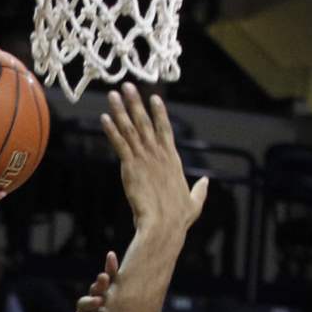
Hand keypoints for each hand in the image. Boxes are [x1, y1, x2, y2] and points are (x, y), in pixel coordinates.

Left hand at [101, 84, 207, 236]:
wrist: (164, 225)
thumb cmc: (178, 219)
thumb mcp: (195, 203)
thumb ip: (200, 190)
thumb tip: (206, 182)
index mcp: (172, 160)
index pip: (165, 129)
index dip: (159, 112)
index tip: (154, 97)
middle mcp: (158, 154)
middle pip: (146, 122)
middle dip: (136, 103)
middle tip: (127, 86)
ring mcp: (145, 158)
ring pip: (131, 128)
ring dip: (121, 110)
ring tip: (113, 94)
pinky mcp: (131, 167)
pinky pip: (119, 143)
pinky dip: (111, 130)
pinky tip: (104, 118)